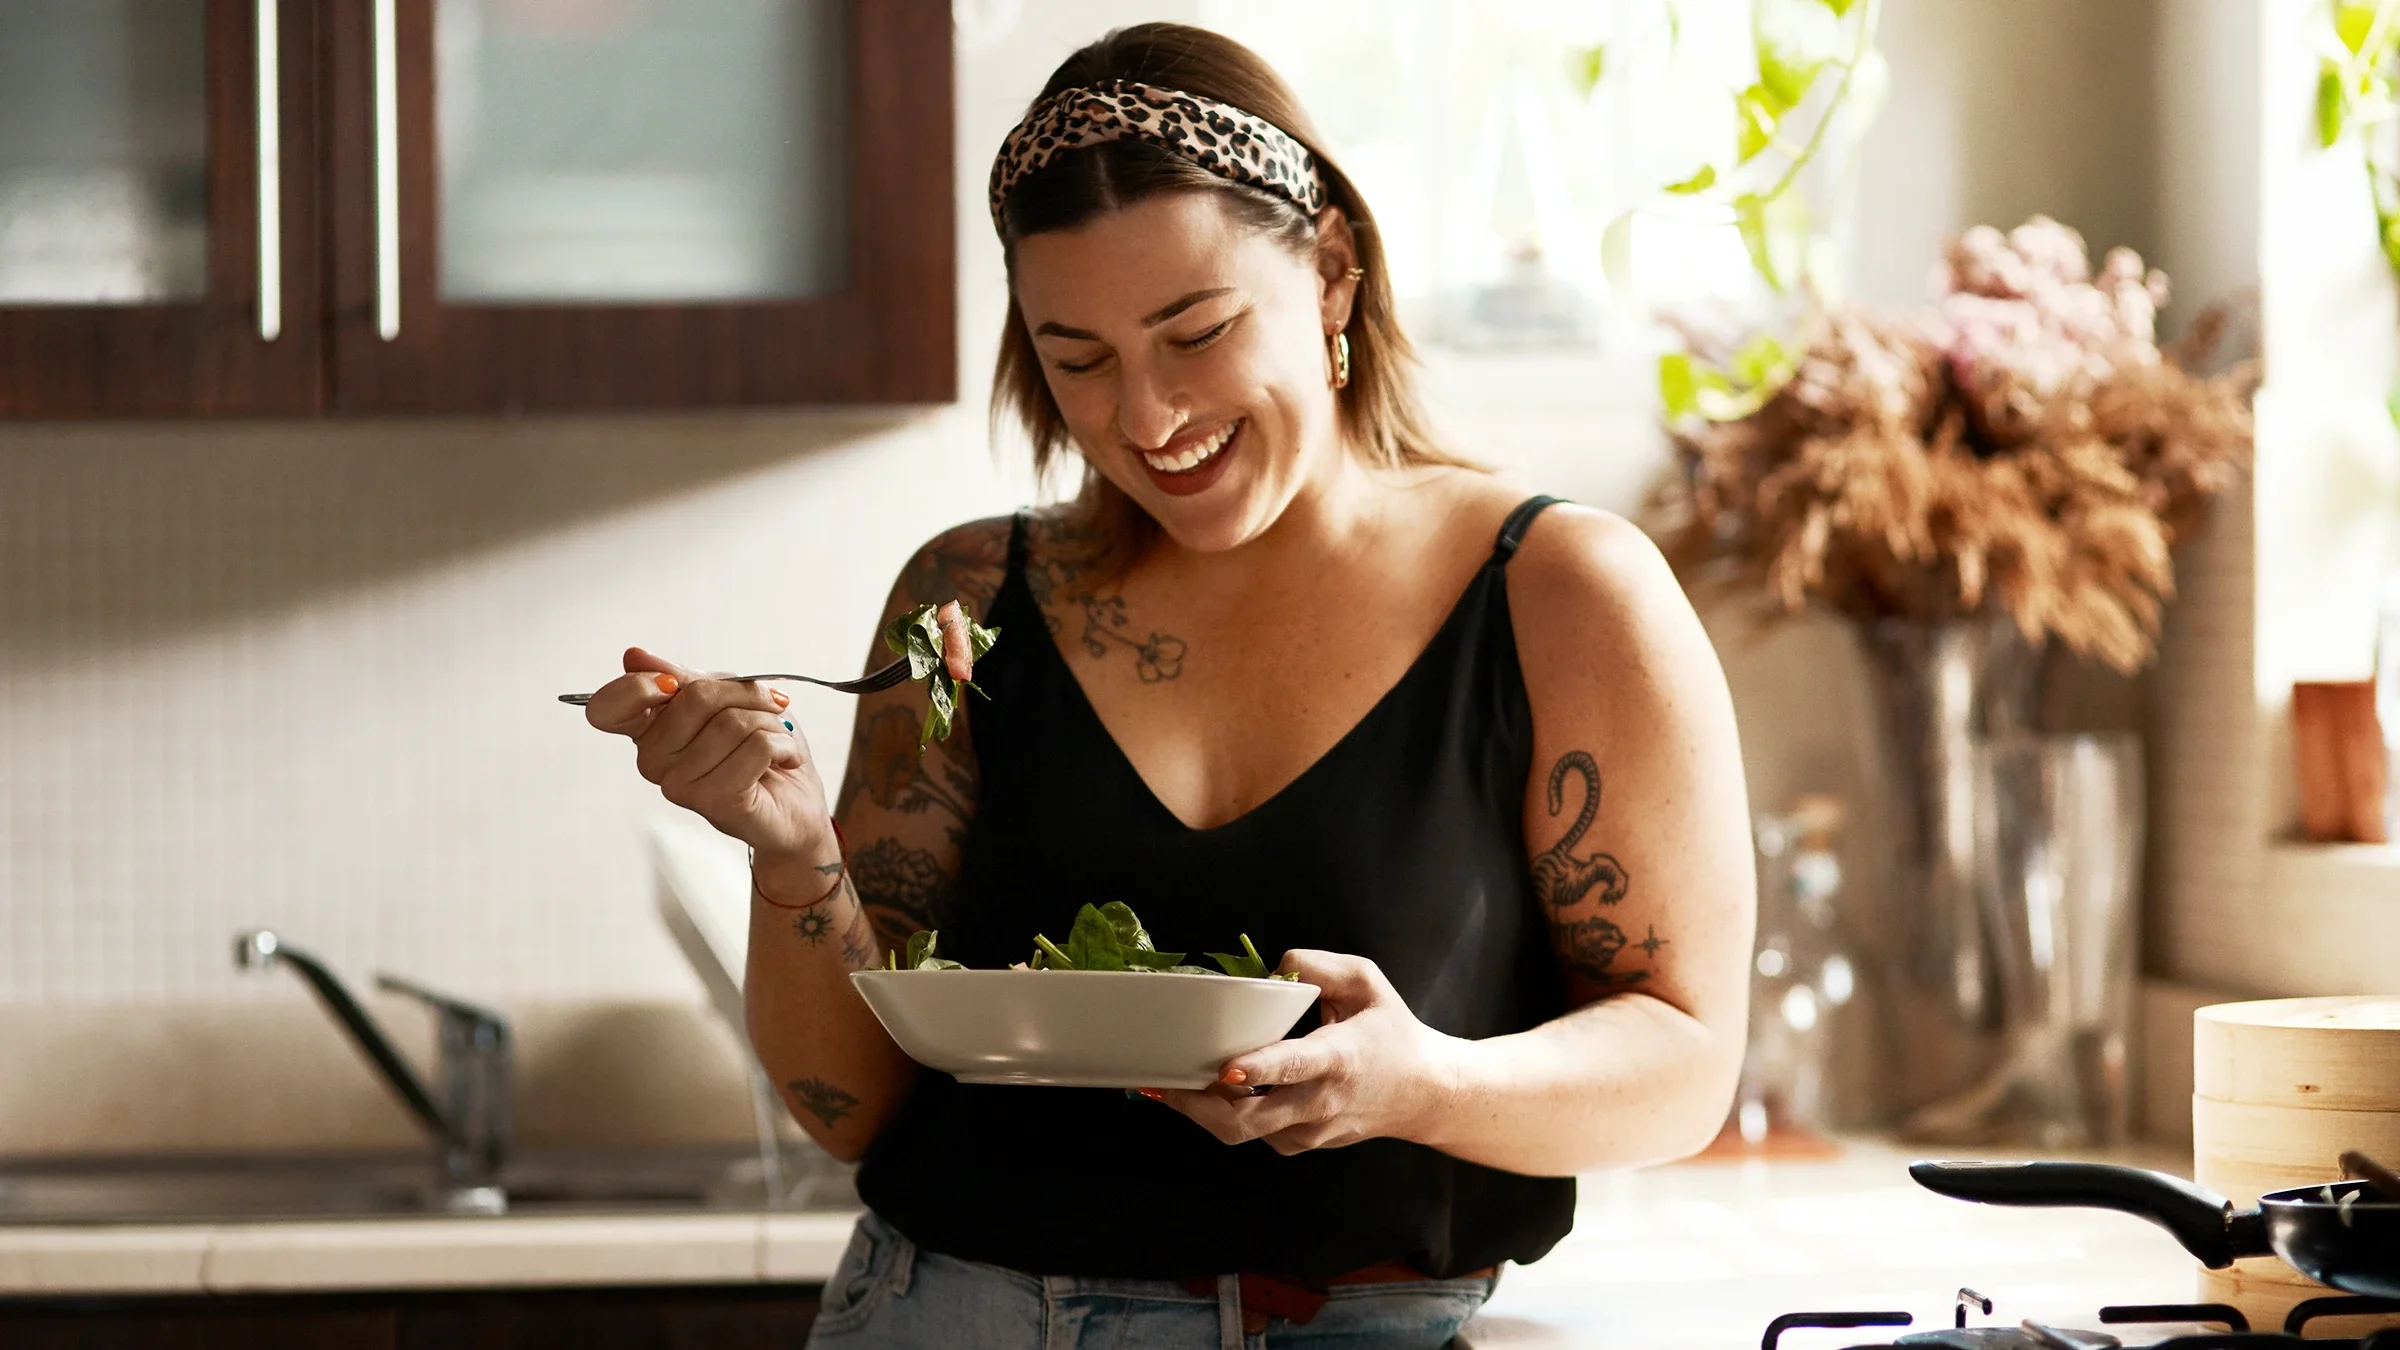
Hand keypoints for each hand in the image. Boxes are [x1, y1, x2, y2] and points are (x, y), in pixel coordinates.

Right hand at [583, 645, 829, 863]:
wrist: (796, 803)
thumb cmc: (759, 749)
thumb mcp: (724, 698)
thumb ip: (682, 678)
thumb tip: (634, 656)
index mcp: (648, 731)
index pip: (608, 708)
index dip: (638, 686)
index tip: (675, 683)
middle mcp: (654, 762)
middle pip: (695, 697)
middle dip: (746, 695)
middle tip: (767, 710)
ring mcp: (680, 786)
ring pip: (732, 723)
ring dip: (770, 723)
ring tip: (776, 740)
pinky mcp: (716, 801)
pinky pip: (756, 746)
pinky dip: (783, 745)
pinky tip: (784, 760)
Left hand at [1150, 951, 1462, 1155]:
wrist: (1424, 1094)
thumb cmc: (1392, 1033)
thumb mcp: (1367, 982)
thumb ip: (1320, 965)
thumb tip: (1276, 965)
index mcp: (1339, 1058)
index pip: (1295, 1067)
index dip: (1257, 1069)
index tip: (1225, 1068)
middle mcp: (1321, 1102)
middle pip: (1249, 1121)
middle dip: (1198, 1105)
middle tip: (1161, 1081)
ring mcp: (1310, 1131)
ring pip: (1243, 1132)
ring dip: (1203, 1110)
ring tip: (1171, 1083)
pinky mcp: (1301, 1144)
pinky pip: (1253, 1134)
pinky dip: (1225, 1114)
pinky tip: (1209, 1091)